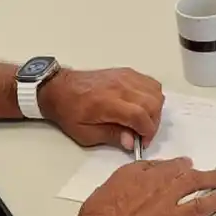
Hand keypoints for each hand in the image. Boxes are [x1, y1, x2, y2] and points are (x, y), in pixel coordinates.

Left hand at [40, 66, 164, 149]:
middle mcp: (120, 87)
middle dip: (153, 122)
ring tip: (143, 120)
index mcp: (108, 103)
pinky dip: (151, 95)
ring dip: (154, 109)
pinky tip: (142, 105)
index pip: (140, 116)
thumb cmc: (70, 112)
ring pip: (155, 91)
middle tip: (143, 134)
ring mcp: (125, 77)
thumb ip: (111, 136)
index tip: (143, 142)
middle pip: (153, 103)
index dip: (147, 132)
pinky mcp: (126, 72)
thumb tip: (132, 142)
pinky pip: (149, 82)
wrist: (60, 88)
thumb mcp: (85, 133)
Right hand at [74, 158, 215, 215]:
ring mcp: (166, 198)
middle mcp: (152, 181)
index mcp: (130, 174)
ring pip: (194, 183)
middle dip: (189, 169)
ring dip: (210, 179)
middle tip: (197, 170)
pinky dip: (214, 201)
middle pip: (177, 169)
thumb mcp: (102, 194)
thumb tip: (131, 190)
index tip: (173, 167)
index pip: (154, 165)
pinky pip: (200, 206)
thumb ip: (120, 188)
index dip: (166, 166)